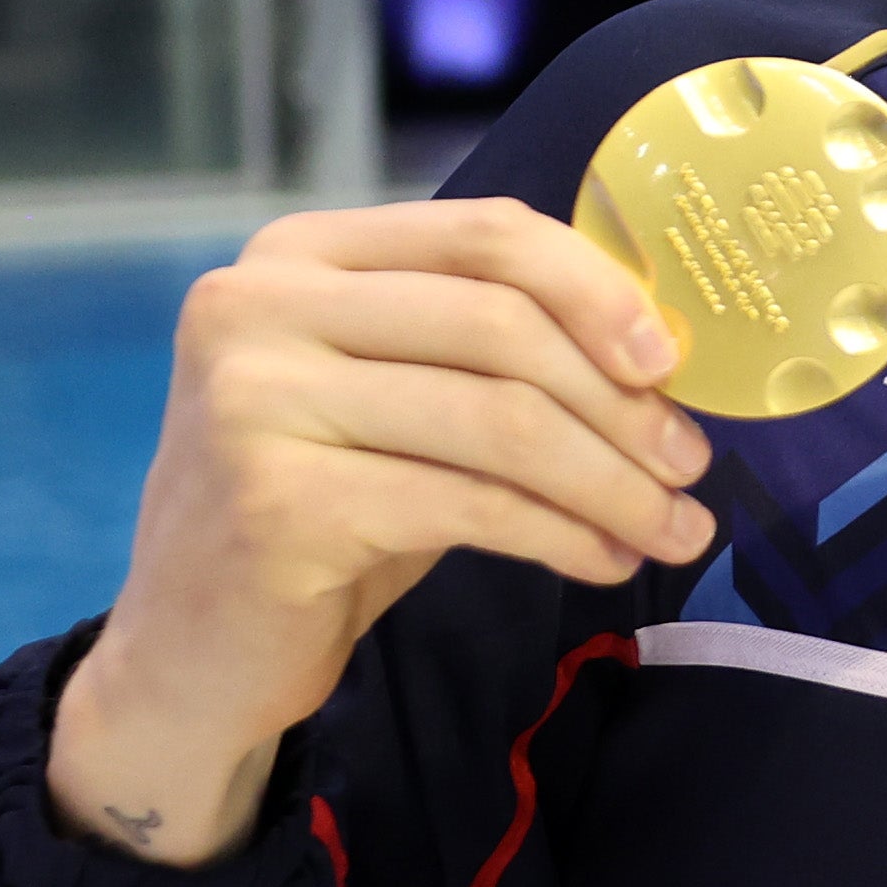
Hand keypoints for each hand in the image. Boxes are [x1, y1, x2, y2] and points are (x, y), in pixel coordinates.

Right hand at [50, 201, 713, 866]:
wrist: (194, 652)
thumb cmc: (323, 509)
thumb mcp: (400, 399)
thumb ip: (489, 349)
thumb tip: (660, 351)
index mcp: (296, 254)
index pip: (484, 234)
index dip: (597, 289)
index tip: (671, 360)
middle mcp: (256, 306)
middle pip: (501, 325)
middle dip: (620, 404)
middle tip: (691, 465)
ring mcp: (253, 401)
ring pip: (499, 421)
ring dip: (611, 482)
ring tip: (675, 528)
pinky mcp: (273, 502)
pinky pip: (470, 505)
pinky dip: (560, 534)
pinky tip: (605, 560)